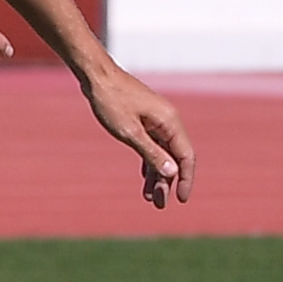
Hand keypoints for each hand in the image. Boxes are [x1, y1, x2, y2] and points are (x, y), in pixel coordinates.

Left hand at [83, 65, 196, 208]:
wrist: (96, 76)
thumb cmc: (111, 101)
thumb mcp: (129, 132)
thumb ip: (151, 153)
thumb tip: (172, 173)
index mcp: (170, 123)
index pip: (186, 157)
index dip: (185, 179)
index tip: (181, 199)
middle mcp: (168, 122)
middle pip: (174, 158)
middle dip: (168, 183)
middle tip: (160, 206)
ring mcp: (156, 121)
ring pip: (162, 154)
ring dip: (157, 176)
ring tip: (150, 199)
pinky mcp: (144, 121)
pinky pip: (152, 146)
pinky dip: (148, 163)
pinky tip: (145, 179)